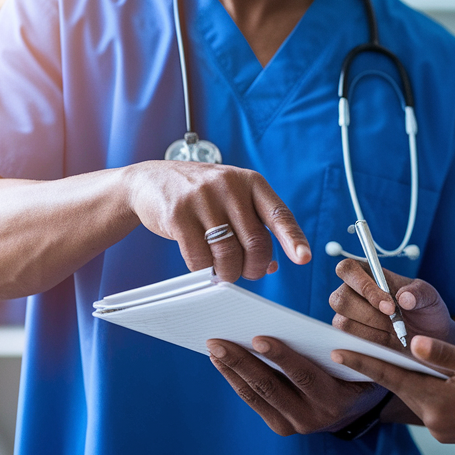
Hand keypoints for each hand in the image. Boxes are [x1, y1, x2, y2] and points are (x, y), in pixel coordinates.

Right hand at [124, 160, 310, 282]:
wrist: (150, 180)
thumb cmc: (200, 196)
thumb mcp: (231, 199)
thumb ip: (253, 225)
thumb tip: (272, 265)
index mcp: (250, 181)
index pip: (279, 213)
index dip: (293, 238)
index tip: (303, 258)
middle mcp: (229, 186)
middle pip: (255, 241)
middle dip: (254, 267)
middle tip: (247, 273)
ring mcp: (202, 198)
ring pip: (228, 253)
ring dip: (228, 272)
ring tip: (223, 272)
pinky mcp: (178, 214)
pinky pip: (199, 257)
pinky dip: (203, 269)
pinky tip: (201, 264)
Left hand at [208, 336, 385, 434]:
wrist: (357, 409)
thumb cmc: (357, 371)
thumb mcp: (360, 359)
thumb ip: (338, 345)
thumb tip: (296, 323)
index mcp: (335, 399)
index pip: (304, 375)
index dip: (281, 357)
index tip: (258, 338)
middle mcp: (313, 416)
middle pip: (270, 386)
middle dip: (242, 362)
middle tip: (218, 341)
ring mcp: (294, 424)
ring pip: (257, 394)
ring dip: (232, 369)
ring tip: (215, 347)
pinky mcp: (280, 426)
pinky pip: (254, 401)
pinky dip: (235, 379)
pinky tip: (222, 362)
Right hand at [330, 260, 451, 348]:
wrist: (429, 338)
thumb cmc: (425, 310)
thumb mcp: (430, 297)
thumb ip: (419, 293)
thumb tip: (404, 298)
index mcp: (367, 273)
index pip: (347, 269)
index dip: (362, 286)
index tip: (389, 306)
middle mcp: (351, 293)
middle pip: (339, 299)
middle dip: (369, 314)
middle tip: (394, 322)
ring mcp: (347, 317)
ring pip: (343, 323)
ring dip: (372, 331)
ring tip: (395, 332)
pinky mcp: (349, 339)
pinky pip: (348, 343)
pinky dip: (371, 345)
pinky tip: (389, 344)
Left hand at [332, 336, 454, 445]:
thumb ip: (442, 353)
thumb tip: (412, 341)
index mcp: (437, 402)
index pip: (391, 377)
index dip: (363, 362)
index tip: (337, 351)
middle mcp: (434, 421)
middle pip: (401, 386)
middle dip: (385, 366)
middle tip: (361, 345)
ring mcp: (441, 430)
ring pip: (417, 395)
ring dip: (411, 376)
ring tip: (407, 355)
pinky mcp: (450, 433)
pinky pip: (430, 405)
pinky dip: (427, 389)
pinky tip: (435, 377)